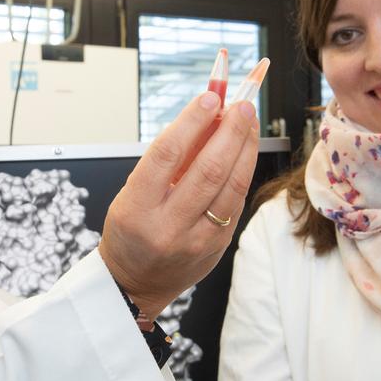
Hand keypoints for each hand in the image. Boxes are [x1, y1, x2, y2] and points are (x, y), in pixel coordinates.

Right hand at [99, 92, 259, 319]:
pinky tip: (245, 151)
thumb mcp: (133, 193)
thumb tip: (203, 119)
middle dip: (230, 131)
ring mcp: (196, 240)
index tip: (210, 98)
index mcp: (137, 208)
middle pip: (208, 169)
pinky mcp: (217, 246)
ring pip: (231, 185)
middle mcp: (167, 226)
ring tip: (249, 122)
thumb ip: (166, 161)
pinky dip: (243, 171)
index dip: (192, 121)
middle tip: (242, 105)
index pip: (167, 155)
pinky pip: (236, 201)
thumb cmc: (131, 229)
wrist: (136, 282)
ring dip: (245, 148)